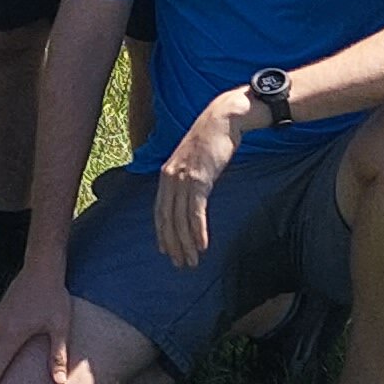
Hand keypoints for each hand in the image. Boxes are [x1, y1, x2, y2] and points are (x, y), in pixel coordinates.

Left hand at [150, 96, 242, 276]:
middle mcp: (169, 178)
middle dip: (173, 245)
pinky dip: (197, 231)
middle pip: (168, 219)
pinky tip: (202, 246)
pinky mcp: (198, 179)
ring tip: (192, 262)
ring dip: (186, 244)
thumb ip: (188, 178)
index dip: (163, 234)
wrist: (223, 119)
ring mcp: (183, 178)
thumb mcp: (193, 160)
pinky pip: (196, 211)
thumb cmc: (212, 140)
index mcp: (166, 175)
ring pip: (181, 219)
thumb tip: (191, 194)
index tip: (167, 252)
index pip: (160, 212)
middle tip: (181, 264)